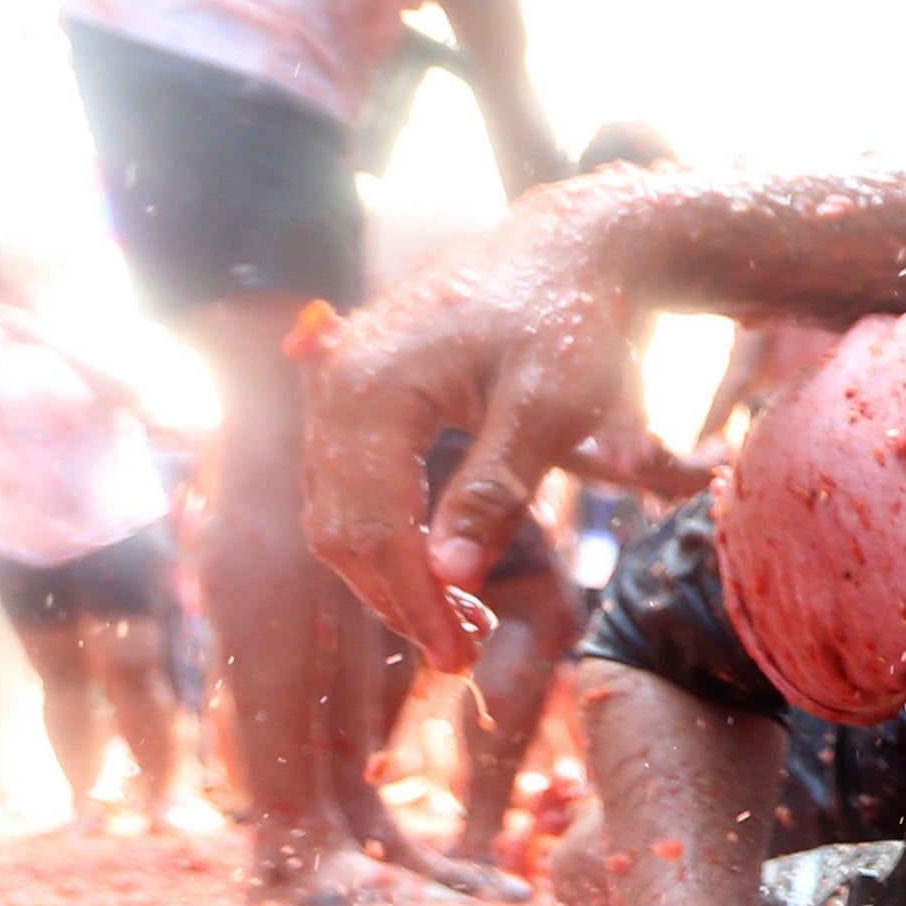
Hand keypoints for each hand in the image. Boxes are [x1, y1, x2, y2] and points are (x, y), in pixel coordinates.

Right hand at [302, 196, 651, 666]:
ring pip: (336, 511)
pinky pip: (349, 482)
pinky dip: (387, 536)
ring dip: (389, 576)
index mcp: (372, 386)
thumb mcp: (551, 407)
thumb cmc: (570, 319)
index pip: (371, 527)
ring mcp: (336, 382)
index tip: (460, 659)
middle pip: (339, 528)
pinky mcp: (355, 388)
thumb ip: (497, 488)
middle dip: (397, 600)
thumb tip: (449, 575)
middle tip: (462, 656)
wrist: (567, 246)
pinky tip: (441, 571)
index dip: (413, 603)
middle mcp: (335, 382)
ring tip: (458, 626)